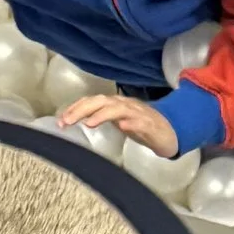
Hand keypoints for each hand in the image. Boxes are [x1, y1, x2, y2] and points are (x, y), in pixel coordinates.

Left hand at [59, 93, 179, 158]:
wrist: (172, 132)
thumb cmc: (144, 128)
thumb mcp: (120, 122)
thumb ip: (104, 118)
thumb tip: (82, 119)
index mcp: (116, 105)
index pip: (92, 102)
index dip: (75, 108)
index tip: (60, 120)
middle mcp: (125, 105)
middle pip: (100, 101)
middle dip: (81, 109)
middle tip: (65, 122)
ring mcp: (138, 113)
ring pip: (117, 108)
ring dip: (101, 114)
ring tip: (87, 123)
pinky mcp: (150, 124)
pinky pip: (139, 121)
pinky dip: (129, 122)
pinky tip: (121, 126)